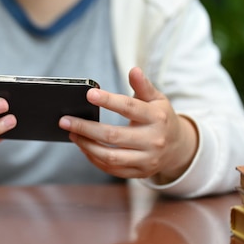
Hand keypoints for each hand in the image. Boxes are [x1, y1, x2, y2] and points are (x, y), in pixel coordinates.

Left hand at [59, 67, 197, 181]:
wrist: (178, 147)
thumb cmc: (160, 118)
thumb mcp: (157, 99)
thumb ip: (143, 86)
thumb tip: (134, 70)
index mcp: (158, 118)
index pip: (129, 108)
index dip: (108, 101)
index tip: (89, 94)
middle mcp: (154, 141)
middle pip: (113, 135)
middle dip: (86, 127)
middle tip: (64, 120)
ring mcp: (147, 160)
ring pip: (110, 156)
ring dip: (86, 145)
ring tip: (71, 133)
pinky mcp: (140, 173)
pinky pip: (112, 169)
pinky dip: (94, 158)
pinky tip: (83, 147)